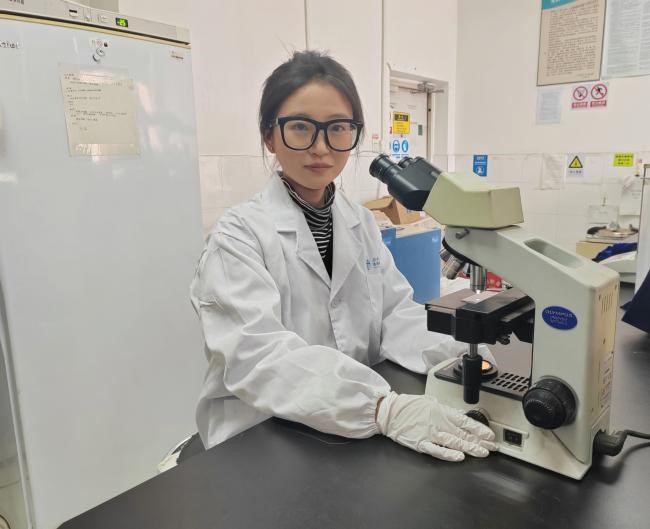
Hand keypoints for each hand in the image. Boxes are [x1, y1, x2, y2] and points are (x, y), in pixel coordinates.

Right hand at [376, 391, 496, 461]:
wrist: (390, 412)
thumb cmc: (408, 406)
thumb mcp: (430, 401)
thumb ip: (445, 410)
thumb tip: (459, 415)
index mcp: (441, 410)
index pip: (465, 421)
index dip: (479, 429)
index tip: (490, 435)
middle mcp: (438, 422)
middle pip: (463, 433)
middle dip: (480, 441)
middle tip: (492, 447)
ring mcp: (430, 433)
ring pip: (455, 442)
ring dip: (470, 448)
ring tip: (482, 452)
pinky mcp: (421, 443)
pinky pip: (437, 450)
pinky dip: (449, 454)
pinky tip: (460, 457)